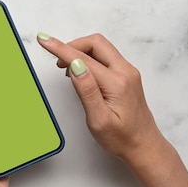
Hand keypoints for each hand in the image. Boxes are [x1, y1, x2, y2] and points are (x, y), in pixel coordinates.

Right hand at [36, 33, 163, 160]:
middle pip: (95, 43)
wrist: (144, 146)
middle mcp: (125, 72)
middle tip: (56, 60)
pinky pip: (104, 57)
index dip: (60, 48)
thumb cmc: (122, 138)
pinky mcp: (125, 75)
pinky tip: (79, 72)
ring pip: (100, 48)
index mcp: (117, 83)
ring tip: (65, 68)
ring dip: (80, 52)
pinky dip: (88, 58)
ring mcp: (127, 72)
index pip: (84, 58)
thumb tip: (75, 65)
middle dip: (72, 46)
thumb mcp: (99, 119)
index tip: (44, 40)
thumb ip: (87, 90)